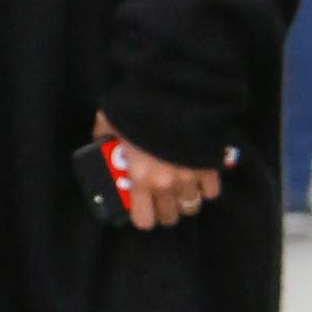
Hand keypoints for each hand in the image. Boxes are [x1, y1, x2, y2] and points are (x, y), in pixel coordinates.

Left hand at [92, 112, 218, 232]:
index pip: (143, 219)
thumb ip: (103, 135)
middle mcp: (166, 184)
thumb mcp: (110, 120)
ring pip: (191, 206)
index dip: (143, 217)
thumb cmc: (140, 108)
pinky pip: (211, 191)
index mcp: (140, 178)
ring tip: (181, 190)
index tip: (142, 210)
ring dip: (185, 200)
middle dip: (165, 211)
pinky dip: (206, 187)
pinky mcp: (210, 166)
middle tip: (162, 200)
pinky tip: (199, 178)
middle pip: (170, 216)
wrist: (177, 92)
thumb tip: (99, 140)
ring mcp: (190, 177)